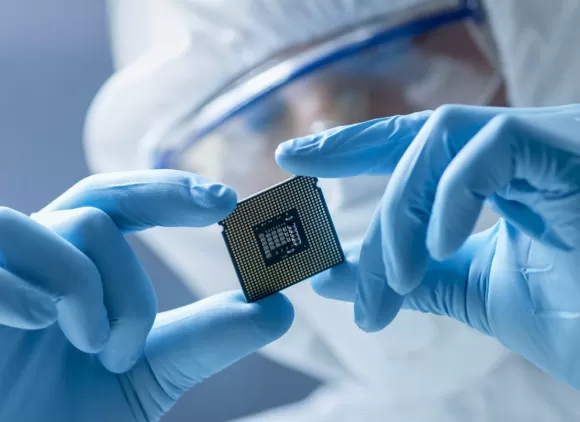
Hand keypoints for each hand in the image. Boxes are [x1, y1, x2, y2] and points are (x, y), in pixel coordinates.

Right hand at [0, 170, 292, 421]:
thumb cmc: (67, 417)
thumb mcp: (149, 375)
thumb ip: (205, 339)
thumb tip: (277, 307)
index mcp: (75, 269)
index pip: (122, 205)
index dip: (172, 191)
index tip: (228, 200)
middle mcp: (35, 260)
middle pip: (101, 198)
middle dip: (164, 196)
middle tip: (218, 207)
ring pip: (73, 226)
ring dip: (104, 287)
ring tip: (102, 348)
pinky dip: (32, 289)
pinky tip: (37, 325)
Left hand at [276, 104, 579, 387]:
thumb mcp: (475, 294)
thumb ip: (411, 277)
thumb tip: (335, 274)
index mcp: (500, 176)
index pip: (411, 144)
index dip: (351, 145)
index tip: (294, 158)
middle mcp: (521, 148)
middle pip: (415, 143)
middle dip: (365, 198)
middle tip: (333, 271)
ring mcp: (546, 142)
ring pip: (439, 141)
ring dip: (399, 216)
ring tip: (391, 282)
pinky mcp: (567, 149)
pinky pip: (487, 148)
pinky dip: (448, 198)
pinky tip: (435, 249)